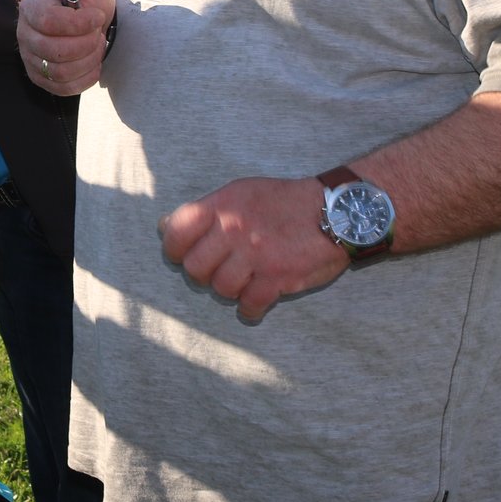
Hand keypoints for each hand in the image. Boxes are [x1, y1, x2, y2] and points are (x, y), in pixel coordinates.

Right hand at [16, 0, 111, 94]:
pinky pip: (63, 88)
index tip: (99, 16)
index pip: (48, 22)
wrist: (86, 15)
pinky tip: (94, 63)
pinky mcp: (41, 78)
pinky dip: (85, 79)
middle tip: (98, 32)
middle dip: (86, 44)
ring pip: (59, 72)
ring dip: (88, 61)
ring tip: (97, 46)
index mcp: (32, 7)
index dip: (78, 23)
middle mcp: (25, 34)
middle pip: (54, 51)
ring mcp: (31, 58)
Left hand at [159, 177, 348, 323]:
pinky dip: (250, 309)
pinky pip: (250, 304)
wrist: (336, 212)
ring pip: (221, 288)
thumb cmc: (284, 202)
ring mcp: (256, 254)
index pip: (177, 231)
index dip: (175, 249)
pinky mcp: (278, 277)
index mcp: (223, 205)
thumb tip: (164, 226)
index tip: (184, 255)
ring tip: (242, 282)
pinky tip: (255, 302)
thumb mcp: (241, 192)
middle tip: (218, 271)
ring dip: (229, 290)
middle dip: (203, 274)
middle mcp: (235, 229)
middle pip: (195, 268)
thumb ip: (204, 211)